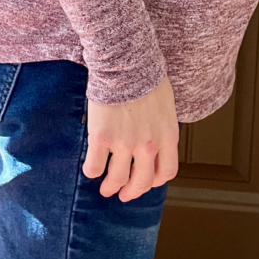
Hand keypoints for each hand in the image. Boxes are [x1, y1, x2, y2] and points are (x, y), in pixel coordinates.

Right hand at [83, 76, 179, 201]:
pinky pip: (95, 166)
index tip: (148, 182)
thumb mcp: (166, 105)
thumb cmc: (146, 76)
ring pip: (118, 179)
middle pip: (142, 182)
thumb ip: (162, 126)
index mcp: (167, 137)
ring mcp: (124, 144)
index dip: (156, 181)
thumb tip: (156, 134)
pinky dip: (92, 171)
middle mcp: (148, 146)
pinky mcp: (102, 139)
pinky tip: (91, 169)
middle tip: (124, 194)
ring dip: (111, 187)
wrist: (126, 64)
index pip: (167, 172)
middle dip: (132, 192)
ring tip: (105, 189)